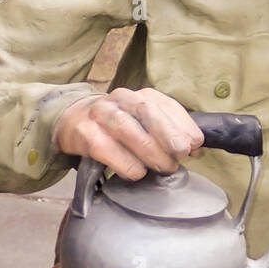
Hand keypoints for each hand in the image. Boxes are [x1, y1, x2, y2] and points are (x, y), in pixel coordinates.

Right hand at [51, 86, 202, 180]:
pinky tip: (138, 173)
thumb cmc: (117, 125)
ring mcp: (101, 114)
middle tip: (181, 154)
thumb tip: (195, 147)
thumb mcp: (144, 122)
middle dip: (169, 134)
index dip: (184, 125)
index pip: (167, 105)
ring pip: (128, 129)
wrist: (73, 120)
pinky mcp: (85, 134)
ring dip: (151, 152)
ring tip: (164, 167)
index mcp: (140, 95)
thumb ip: (169, 131)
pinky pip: (108, 149)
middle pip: (148, 112)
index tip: (195, 144)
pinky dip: (127, 164)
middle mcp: (121, 99)